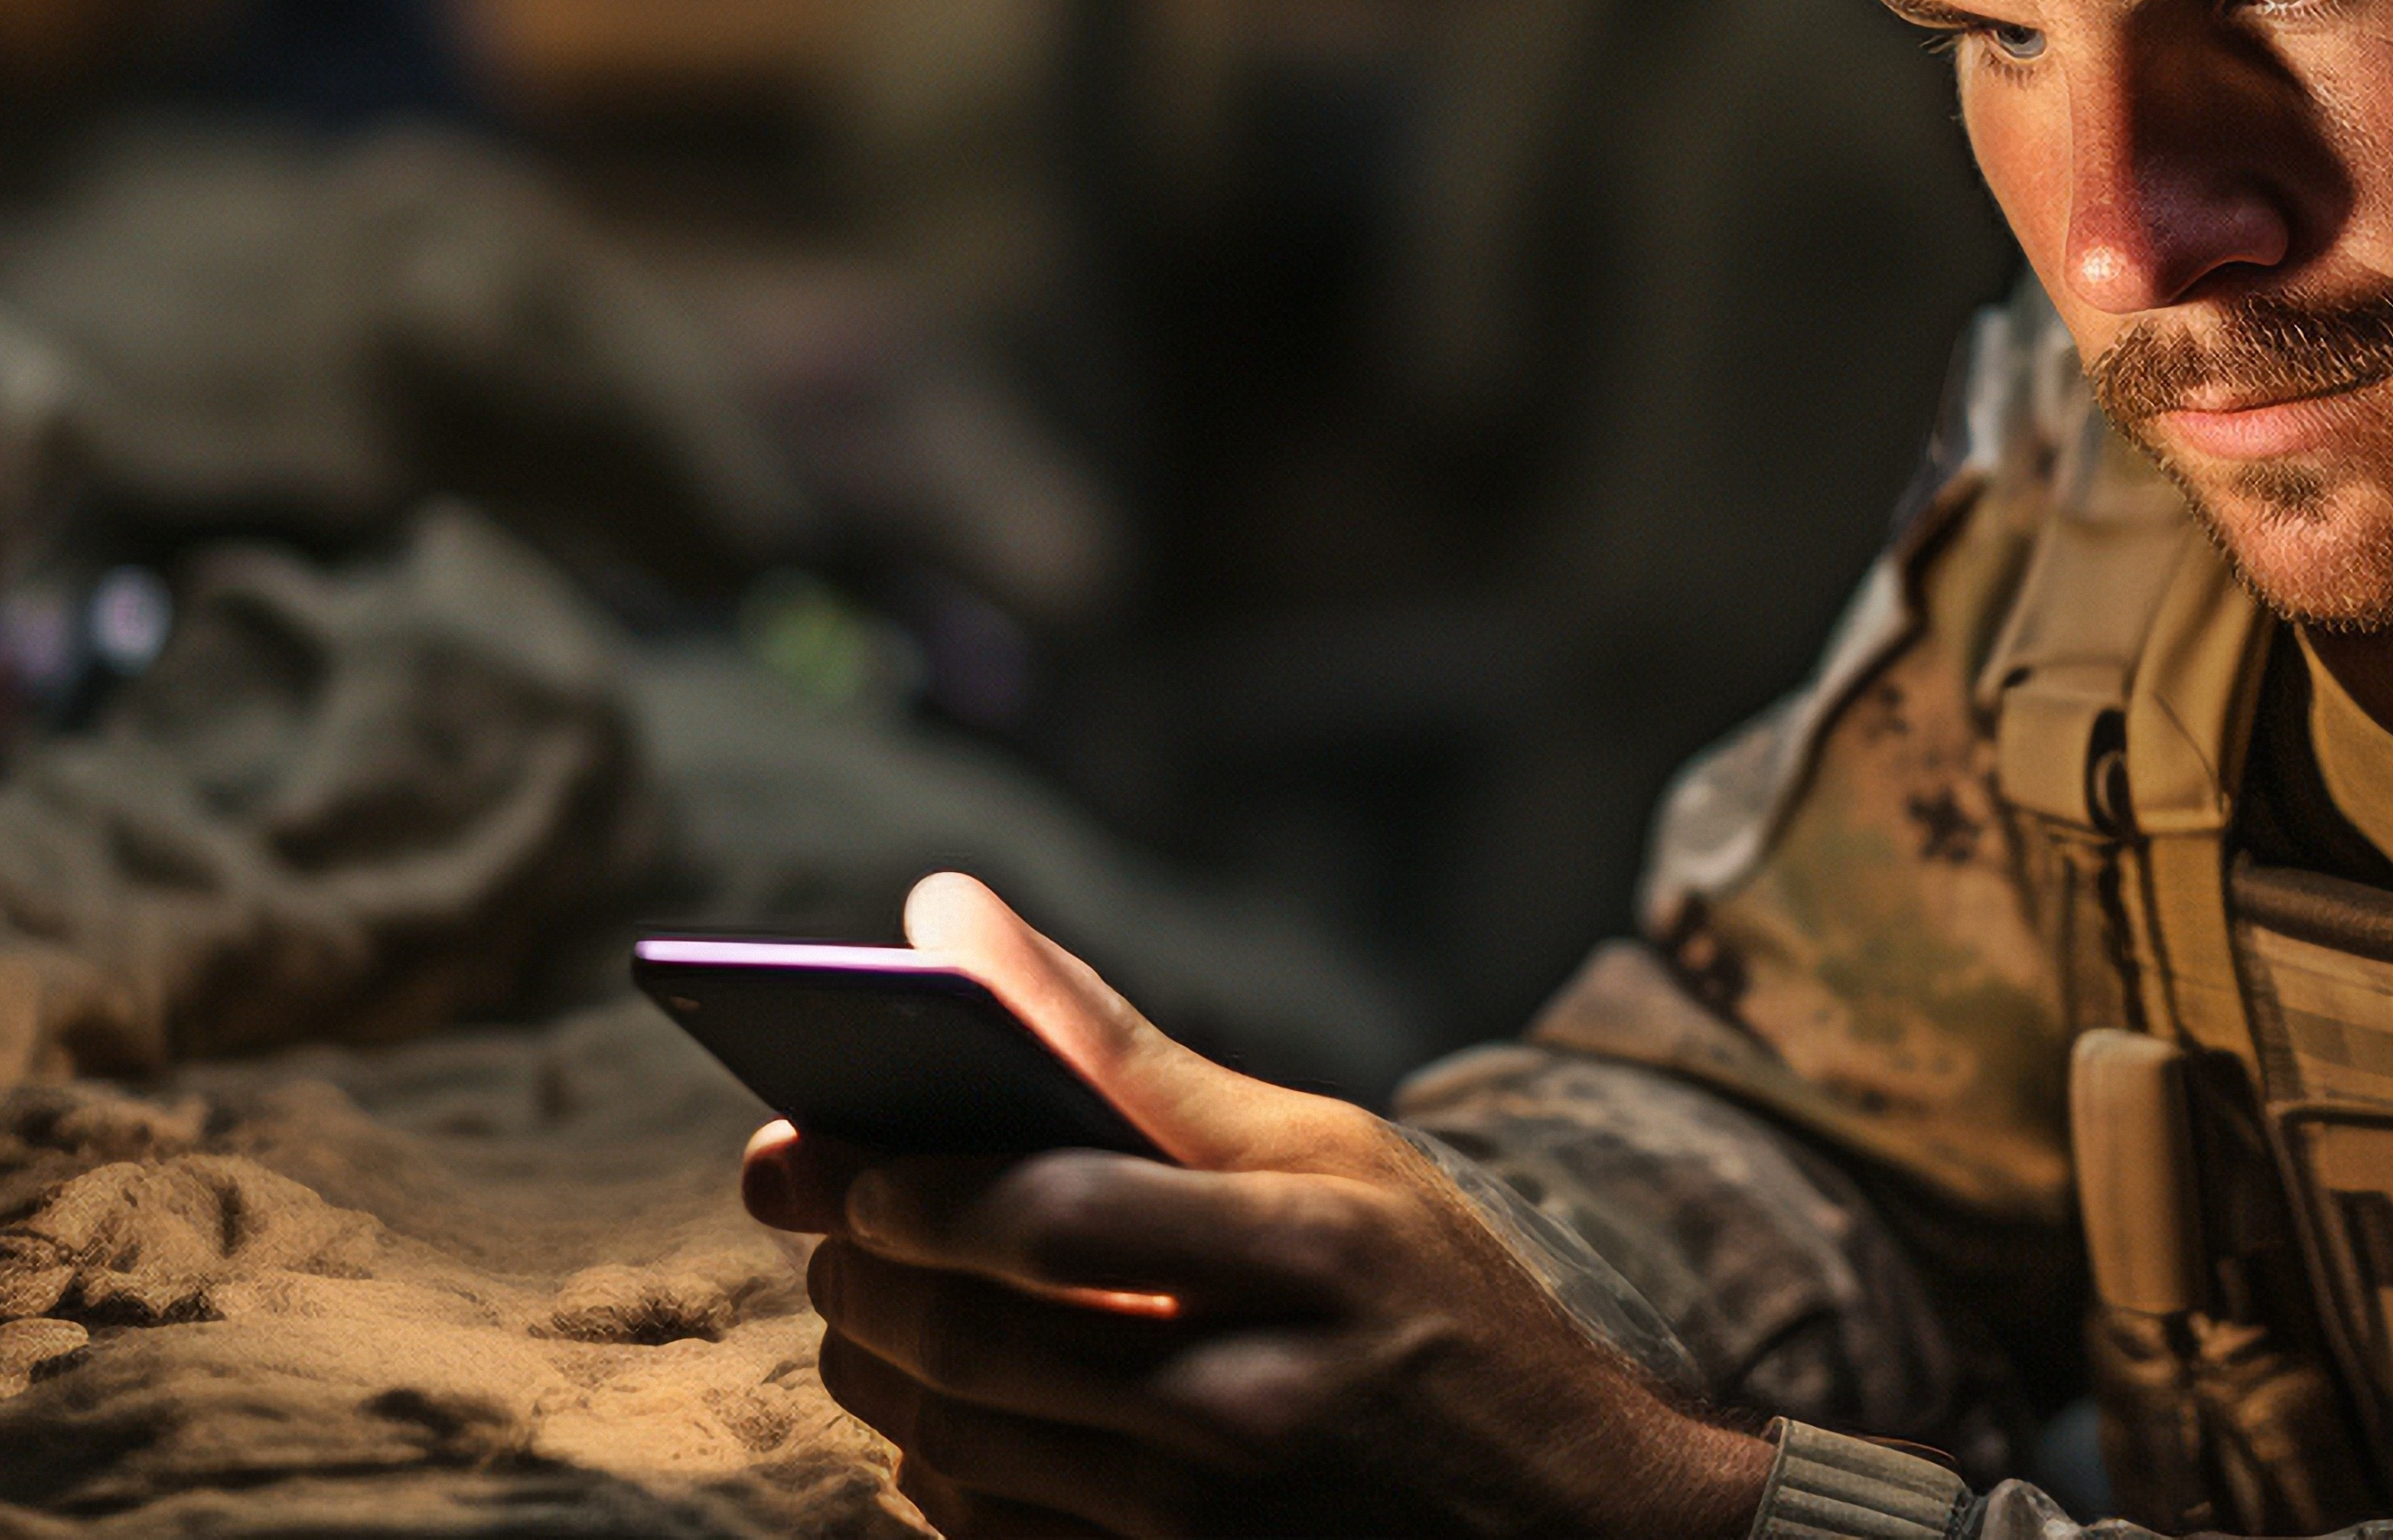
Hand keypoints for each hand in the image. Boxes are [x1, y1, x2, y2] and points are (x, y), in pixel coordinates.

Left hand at [737, 873, 1776, 1538]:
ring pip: (960, 1448)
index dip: (911, 1187)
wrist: (1570, 1528)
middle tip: (822, 1223)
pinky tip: (941, 1413)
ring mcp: (1210, 1526)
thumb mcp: (1333, 1156)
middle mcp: (1254, 1403)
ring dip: (876, 1368)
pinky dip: (934, 1469)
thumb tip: (942, 914)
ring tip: (866, 1302)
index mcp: (1306, 1258)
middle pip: (979, 1344)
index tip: (829, 1156)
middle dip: (862, 1274)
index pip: (1054, 1219)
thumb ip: (1126, 1049)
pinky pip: (991, 1539)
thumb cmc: (1437, 1310)